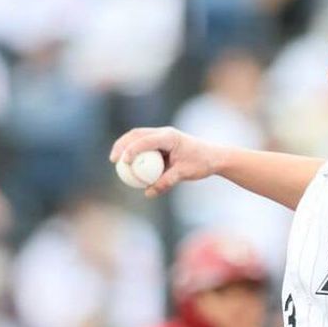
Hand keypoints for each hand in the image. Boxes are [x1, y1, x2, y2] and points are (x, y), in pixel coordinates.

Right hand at [108, 126, 225, 198]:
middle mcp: (164, 133)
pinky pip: (144, 146)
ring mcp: (162, 137)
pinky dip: (135, 152)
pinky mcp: (162, 143)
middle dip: (122, 145)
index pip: (145, 140)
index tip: (123, 162)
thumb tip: (148, 193)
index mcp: (169, 136)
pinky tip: (128, 165)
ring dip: (125, 146)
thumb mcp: (184, 173)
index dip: (132, 150)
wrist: (214, 157)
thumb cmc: (202, 163)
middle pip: (136, 134)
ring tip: (115, 160)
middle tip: (113, 159)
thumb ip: (166, 182)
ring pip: (138, 137)